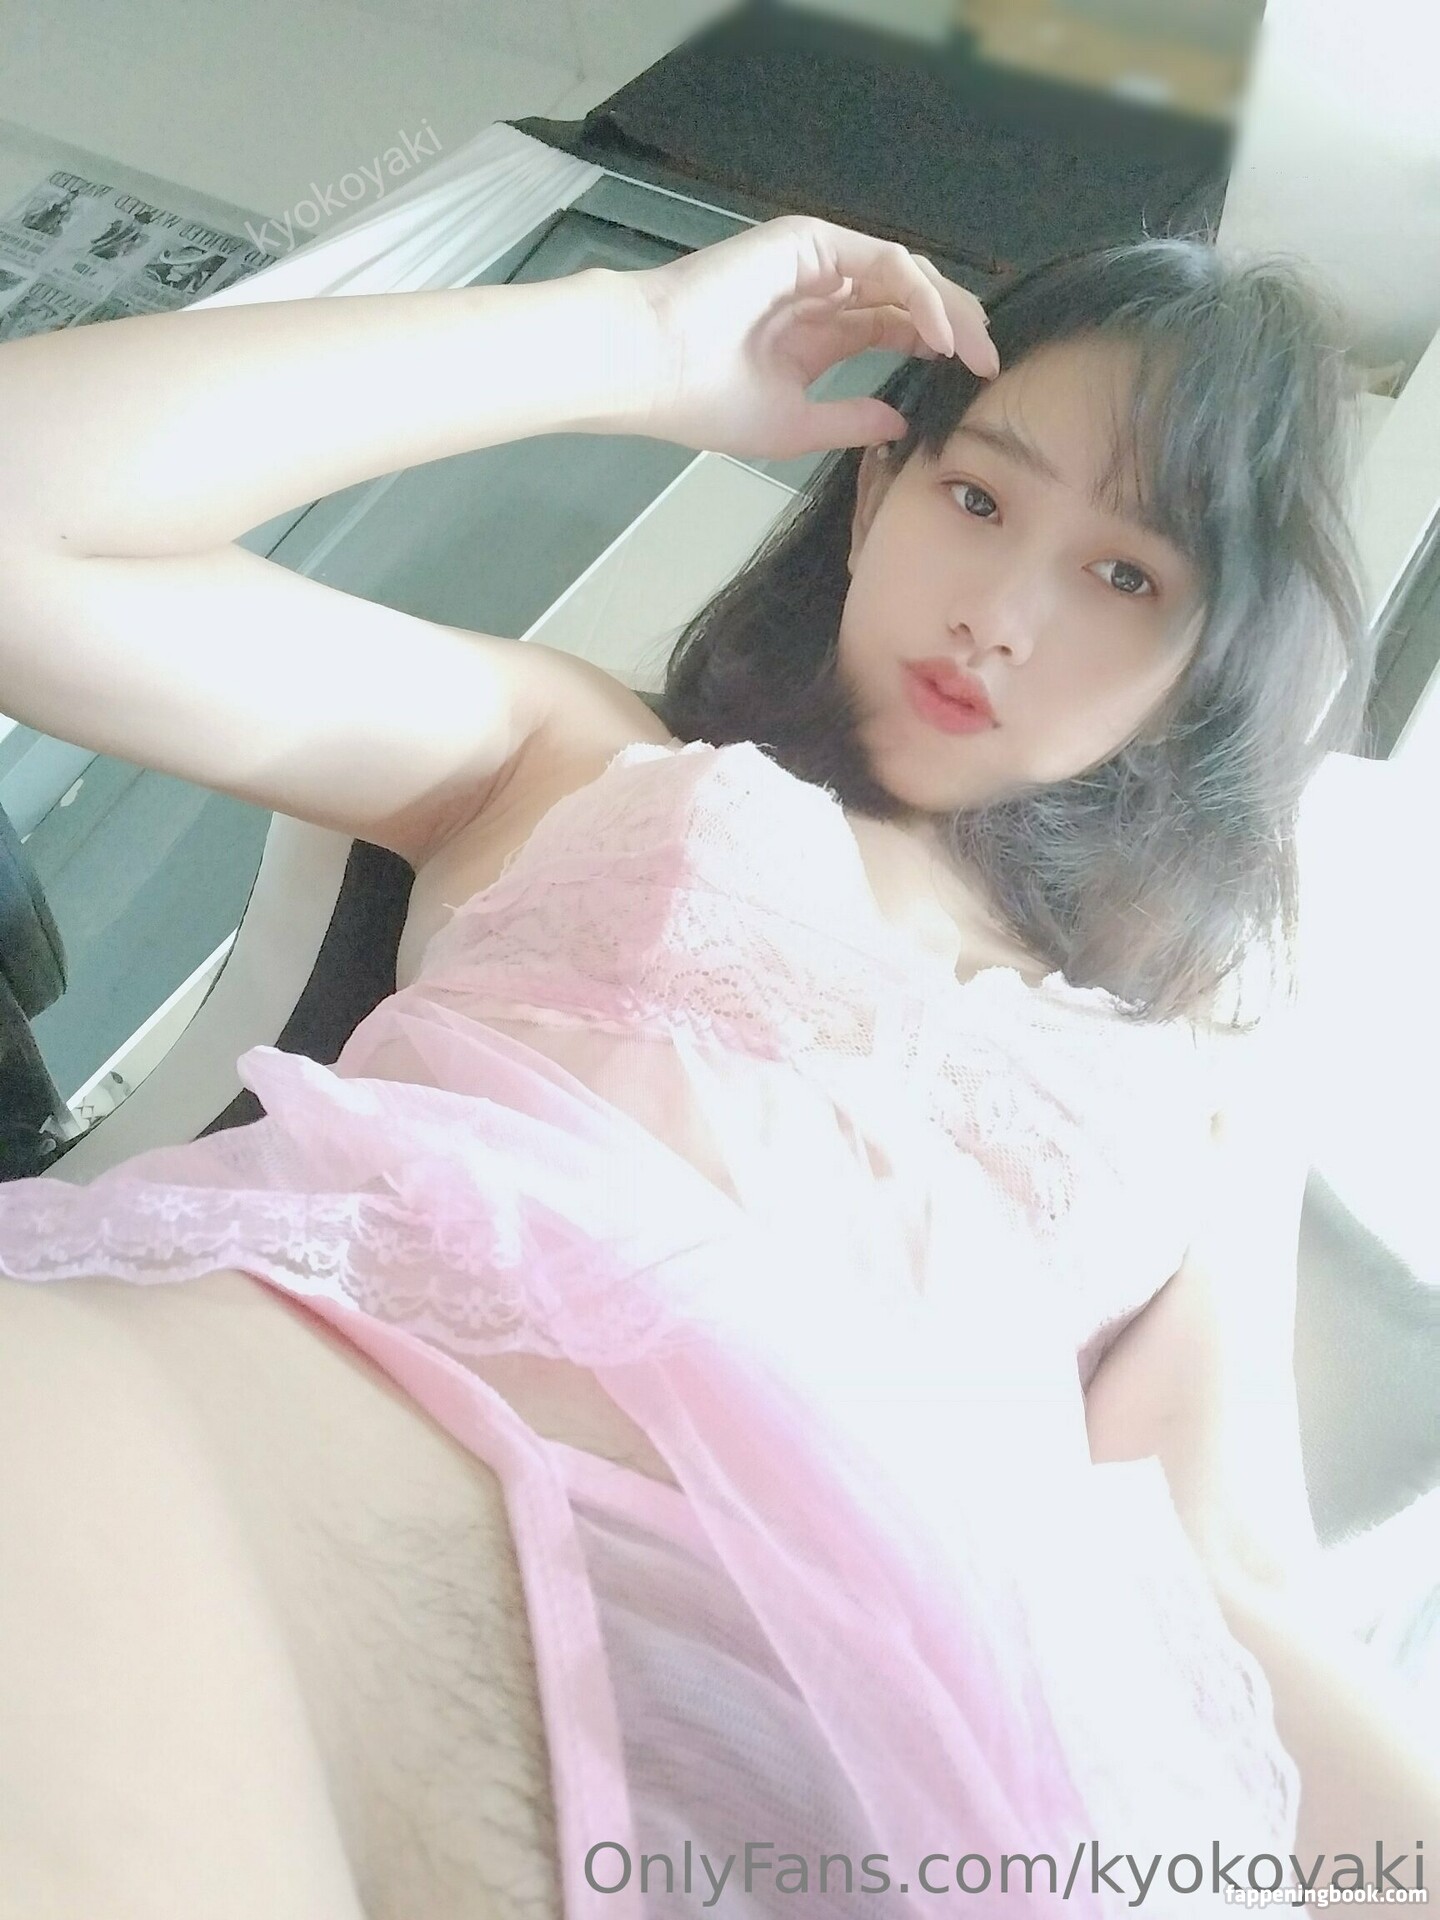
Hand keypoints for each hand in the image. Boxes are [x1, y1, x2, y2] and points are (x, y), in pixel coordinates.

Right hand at [625, 214, 998, 461]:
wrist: (648, 367)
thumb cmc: (703, 398)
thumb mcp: (794, 425)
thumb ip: (850, 420)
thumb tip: (901, 423)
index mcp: (817, 332)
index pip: (894, 327)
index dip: (937, 347)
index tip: (973, 383)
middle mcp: (823, 289)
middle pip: (910, 297)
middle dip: (956, 327)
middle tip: (989, 364)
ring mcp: (818, 260)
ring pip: (906, 274)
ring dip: (949, 310)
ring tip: (976, 350)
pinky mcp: (811, 241)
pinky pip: (885, 263)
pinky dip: (918, 295)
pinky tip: (938, 335)